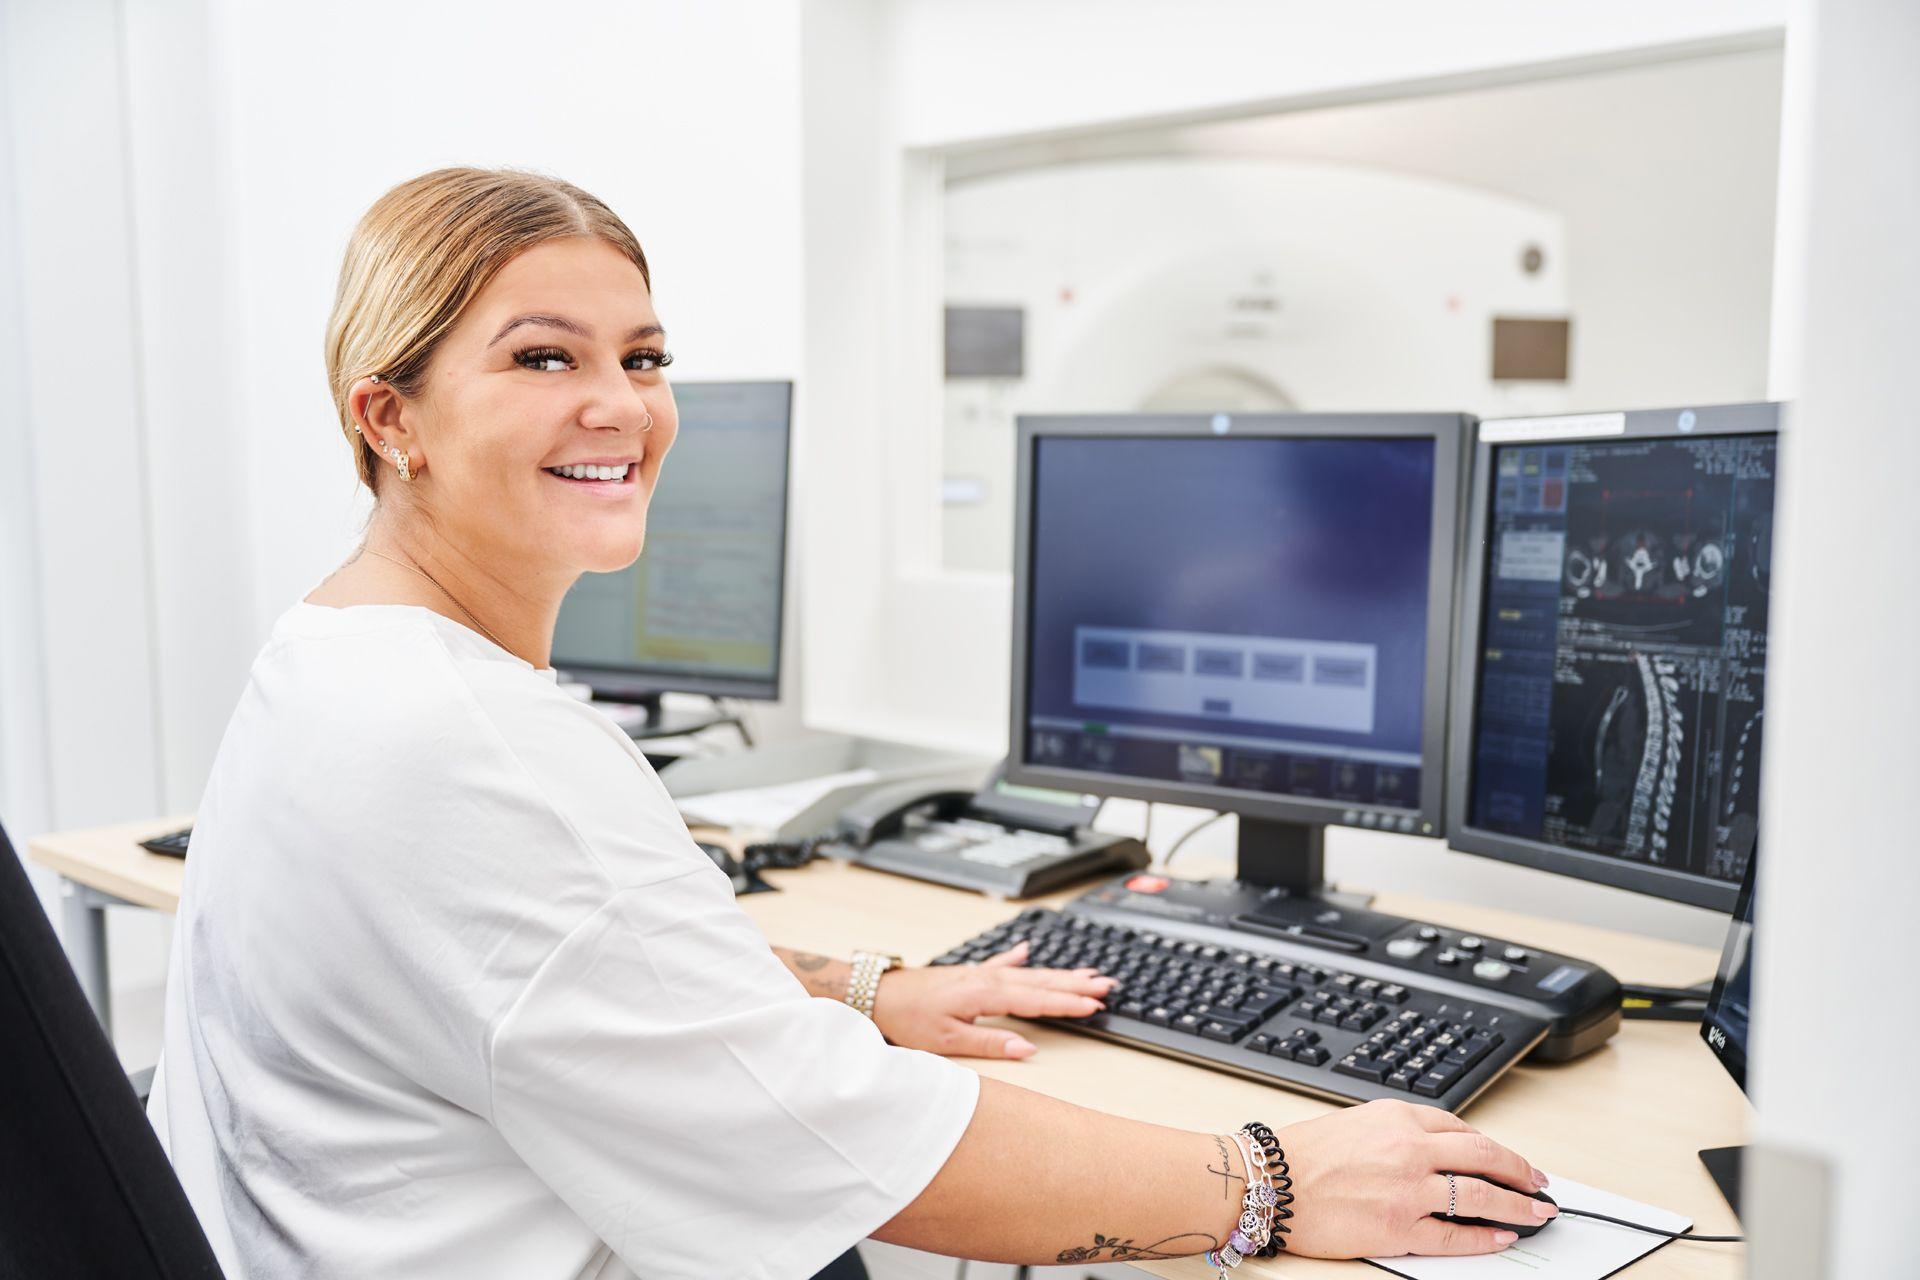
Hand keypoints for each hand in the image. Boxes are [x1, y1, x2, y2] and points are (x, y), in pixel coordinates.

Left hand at [872, 940, 1114, 1058]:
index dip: (1067, 1004)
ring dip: (1058, 972)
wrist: (880, 994)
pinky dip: (1017, 957)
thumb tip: (1027, 1050)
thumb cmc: (909, 1019)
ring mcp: (979, 973)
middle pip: (1040, 982)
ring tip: (1087, 971)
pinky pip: (1001, 963)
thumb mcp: (947, 1041)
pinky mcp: (969, 973)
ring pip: (1028, 972)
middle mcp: (986, 979)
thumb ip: (990, 1045)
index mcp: (985, 995)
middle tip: (1107, 983)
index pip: (1036, 1001)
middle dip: (1075, 983)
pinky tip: (1029, 950)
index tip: (1095, 1004)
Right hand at [1271, 1099, 1555, 1257]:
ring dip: (1516, 1206)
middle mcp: (1409, 1148)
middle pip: (1484, 1156)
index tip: (1511, 1160)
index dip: (1495, 1147)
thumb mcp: (1357, 1122)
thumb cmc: (1303, 1154)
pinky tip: (1501, 1237)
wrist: (1268, 1182)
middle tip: (1540, 1184)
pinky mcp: (1398, 1226)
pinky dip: (1485, 1237)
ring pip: (1480, 1196)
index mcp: (1398, 1116)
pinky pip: (1456, 1235)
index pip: (1462, 1129)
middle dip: (1520, 1172)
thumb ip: (1399, 1132)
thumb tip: (1439, 1151)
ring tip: (1536, 1213)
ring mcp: (1407, 1189)